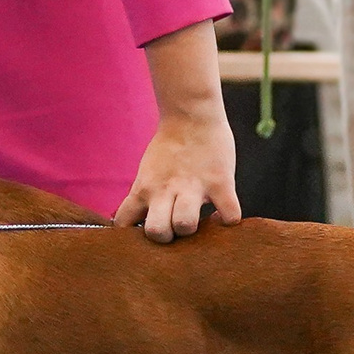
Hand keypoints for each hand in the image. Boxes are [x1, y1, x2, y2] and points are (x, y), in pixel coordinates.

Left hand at [116, 106, 239, 242]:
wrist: (191, 114)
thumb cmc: (170, 149)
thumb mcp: (148, 173)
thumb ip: (147, 196)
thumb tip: (142, 223)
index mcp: (144, 189)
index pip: (124, 223)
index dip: (132, 238)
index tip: (146, 234)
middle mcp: (164, 190)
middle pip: (157, 232)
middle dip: (167, 237)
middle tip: (175, 228)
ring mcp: (193, 187)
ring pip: (185, 225)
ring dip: (193, 229)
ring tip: (199, 220)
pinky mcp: (220, 182)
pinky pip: (229, 214)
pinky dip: (228, 221)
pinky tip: (222, 215)